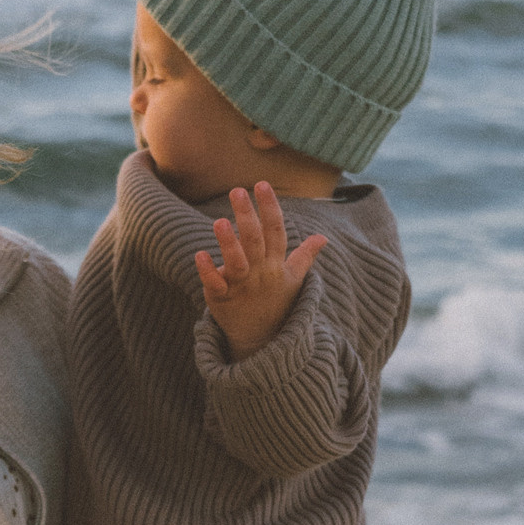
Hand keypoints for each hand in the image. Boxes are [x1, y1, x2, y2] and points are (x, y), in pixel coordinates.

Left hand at [196, 183, 328, 361]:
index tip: (262, 184)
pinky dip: (208, 272)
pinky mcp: (222, 299)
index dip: (270, 207)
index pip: (275, 231)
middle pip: (255, 241)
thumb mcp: (294, 280)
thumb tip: (323, 238)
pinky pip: (216, 285)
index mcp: (276, 264)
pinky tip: (200, 255)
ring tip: (220, 221)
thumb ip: (305, 256)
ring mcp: (241, 286)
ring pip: (237, 263)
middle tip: (237, 190)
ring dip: (228, 243)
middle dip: (247, 216)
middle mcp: (260, 273)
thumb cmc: (277, 304)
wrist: (261, 340)